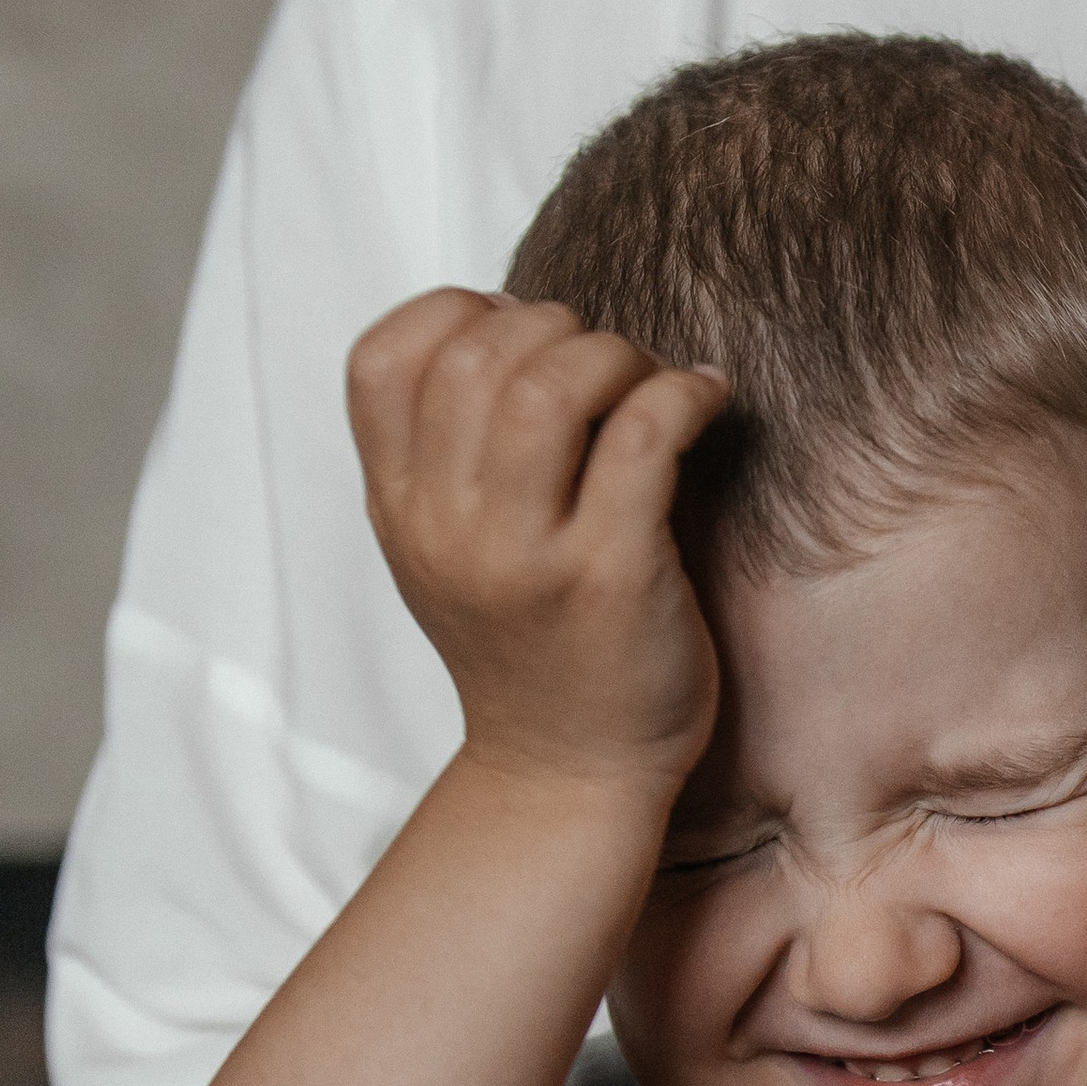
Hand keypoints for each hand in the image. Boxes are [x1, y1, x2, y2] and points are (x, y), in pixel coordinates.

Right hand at [347, 289, 728, 790]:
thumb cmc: (529, 643)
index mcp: (399, 509)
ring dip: (619, 355)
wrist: (568, 773)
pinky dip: (683, 393)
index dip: (458, 312)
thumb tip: (506, 318)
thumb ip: (446, 450)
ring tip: (653, 384)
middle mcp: (446, 527)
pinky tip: (705, 401)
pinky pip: (643, 435)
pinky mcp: (609, 577)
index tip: (523, 334)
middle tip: (610, 365)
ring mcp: (524, 556)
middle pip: (478, 353)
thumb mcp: (445, 548)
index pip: (381, 357)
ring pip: (553, 382)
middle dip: (561, 327)